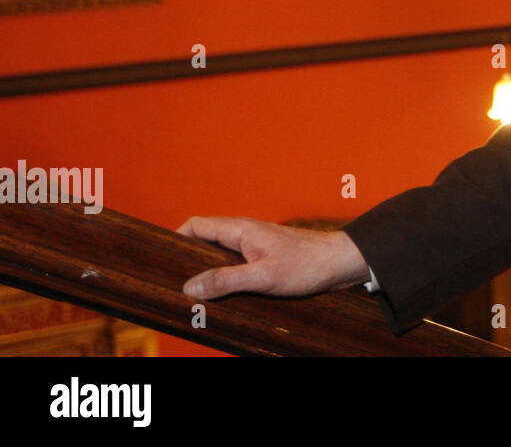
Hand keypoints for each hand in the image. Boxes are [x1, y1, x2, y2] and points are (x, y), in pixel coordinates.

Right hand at [177, 216, 369, 299]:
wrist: (340, 263)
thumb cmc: (307, 265)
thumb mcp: (262, 277)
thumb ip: (225, 280)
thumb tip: (189, 287)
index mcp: (241, 229)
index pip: (196, 225)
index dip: (174, 239)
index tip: (159, 259)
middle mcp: (245, 234)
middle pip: (204, 240)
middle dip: (186, 259)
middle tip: (170, 282)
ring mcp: (255, 246)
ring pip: (219, 255)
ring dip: (205, 271)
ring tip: (191, 294)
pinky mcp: (265, 259)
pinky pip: (234, 264)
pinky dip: (223, 277)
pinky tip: (220, 296)